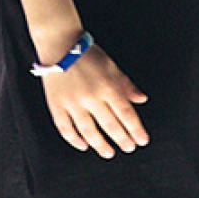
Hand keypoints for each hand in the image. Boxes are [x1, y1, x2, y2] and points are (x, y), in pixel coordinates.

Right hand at [40, 44, 149, 158]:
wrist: (60, 44)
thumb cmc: (87, 54)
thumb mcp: (112, 66)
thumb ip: (126, 84)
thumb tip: (141, 99)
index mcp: (108, 86)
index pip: (126, 114)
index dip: (135, 130)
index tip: (142, 140)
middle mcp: (91, 97)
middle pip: (110, 125)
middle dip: (122, 140)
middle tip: (129, 148)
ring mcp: (72, 102)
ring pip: (88, 131)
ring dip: (100, 145)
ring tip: (109, 153)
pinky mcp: (57, 105)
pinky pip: (65, 128)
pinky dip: (74, 139)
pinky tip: (83, 146)